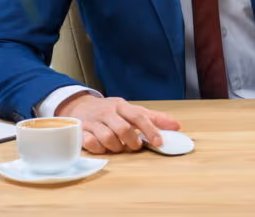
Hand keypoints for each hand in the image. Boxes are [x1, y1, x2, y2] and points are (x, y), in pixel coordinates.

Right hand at [55, 93, 180, 153]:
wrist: (78, 105)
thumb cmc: (110, 111)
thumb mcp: (131, 110)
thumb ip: (153, 118)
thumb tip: (176, 126)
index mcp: (121, 105)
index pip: (138, 116)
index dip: (150, 129)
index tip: (159, 142)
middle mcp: (107, 112)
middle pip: (123, 128)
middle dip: (132, 141)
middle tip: (136, 146)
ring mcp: (93, 122)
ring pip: (108, 137)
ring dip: (117, 147)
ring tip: (120, 147)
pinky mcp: (81, 131)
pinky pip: (91, 144)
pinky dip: (100, 149)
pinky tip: (103, 148)